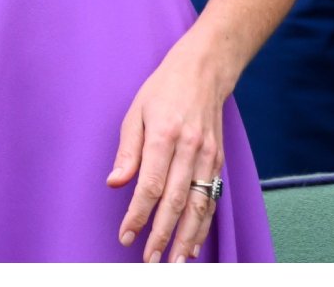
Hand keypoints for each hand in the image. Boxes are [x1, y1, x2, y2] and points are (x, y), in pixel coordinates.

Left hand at [109, 45, 228, 263]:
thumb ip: (127, 151)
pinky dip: (204, 225)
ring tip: (173, 262)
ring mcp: (208, 156)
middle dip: (161, 234)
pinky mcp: (219, 161)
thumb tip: (115, 183)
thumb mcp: (135, 111)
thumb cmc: (163, 90)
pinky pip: (212, 199)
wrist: (204, 71)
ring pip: (199, 205)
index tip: (126, 236)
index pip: (151, 185)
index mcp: (164, 135)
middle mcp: (190, 149)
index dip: (138, 214)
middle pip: (176, 201)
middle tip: (148, 260)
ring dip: (186, 238)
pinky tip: (193, 244)